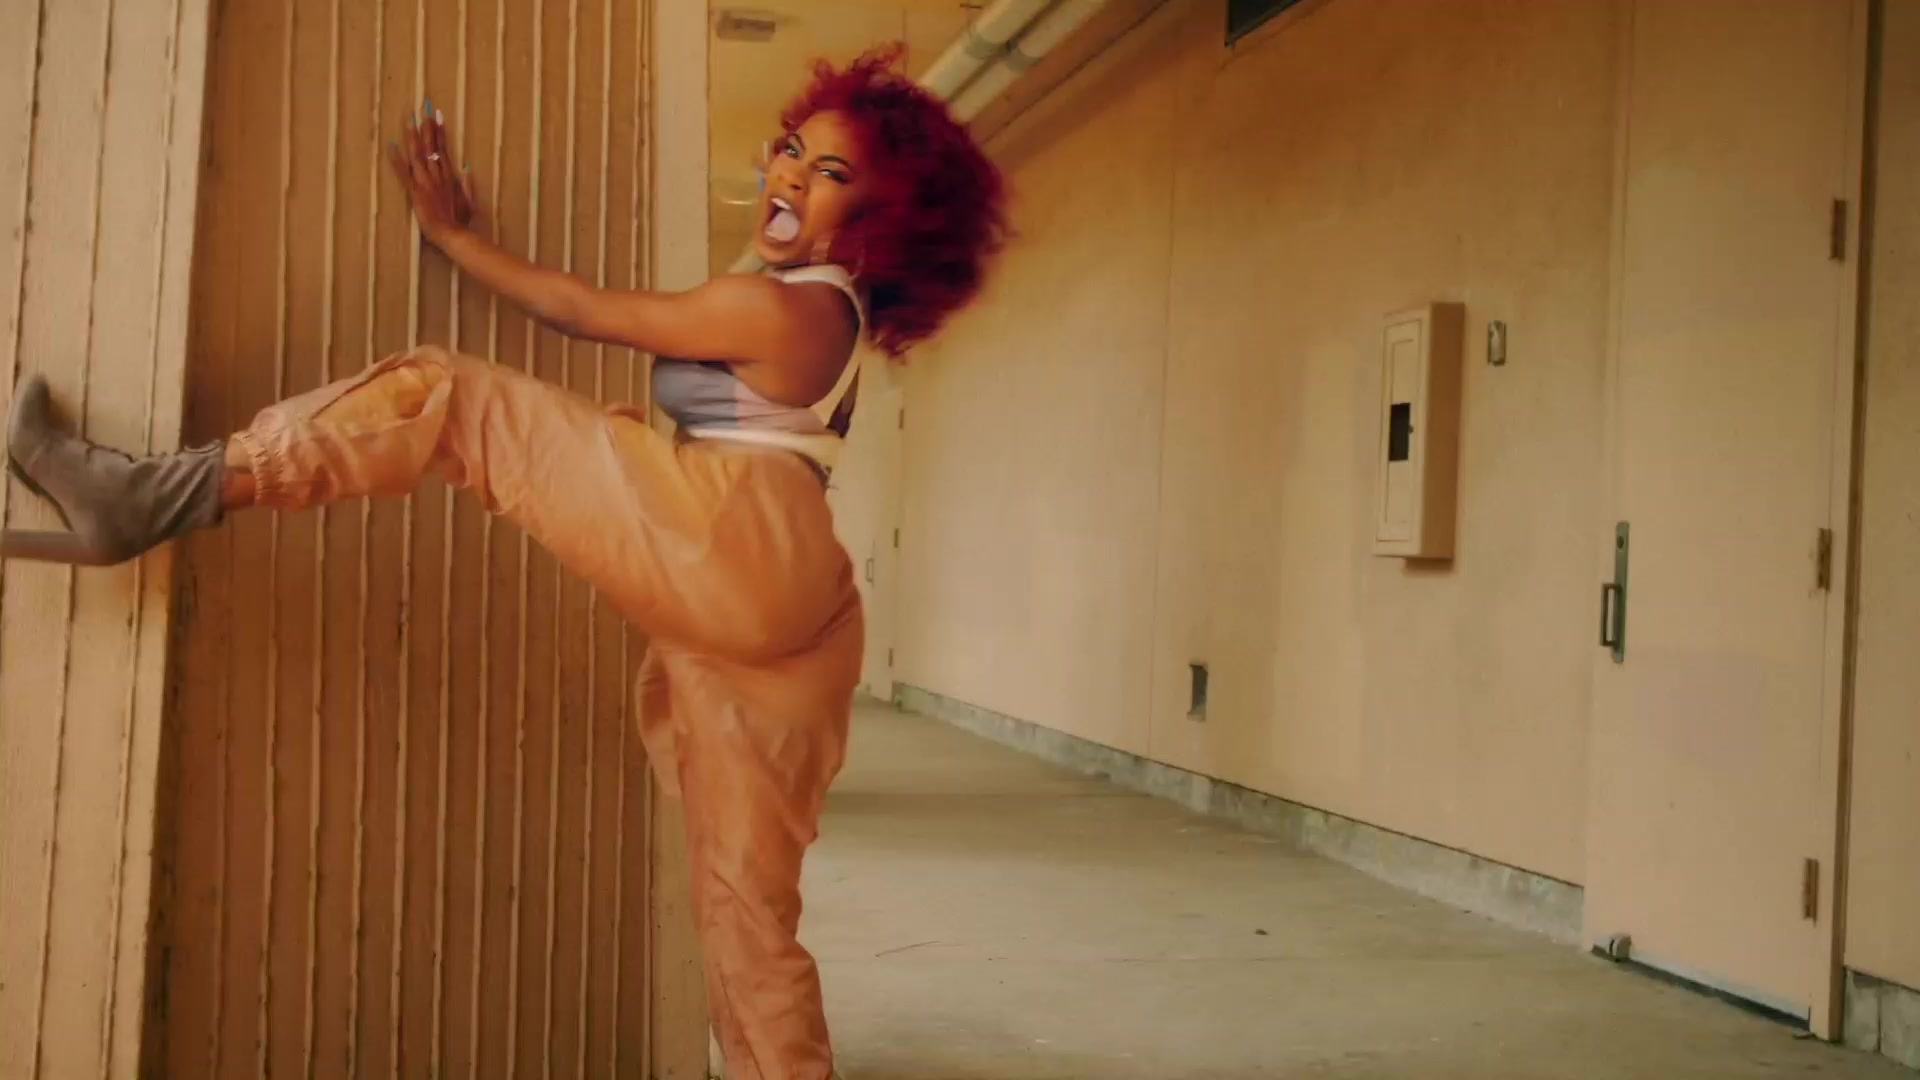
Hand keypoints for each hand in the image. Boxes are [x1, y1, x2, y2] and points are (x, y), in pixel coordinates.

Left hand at [389, 99, 475, 242]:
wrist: (452, 234)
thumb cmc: (460, 222)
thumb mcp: (469, 202)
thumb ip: (468, 185)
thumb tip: (466, 167)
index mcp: (449, 178)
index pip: (443, 150)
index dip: (440, 133)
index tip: (438, 117)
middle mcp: (437, 176)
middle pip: (431, 147)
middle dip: (427, 128)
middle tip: (423, 110)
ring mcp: (425, 183)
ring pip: (418, 155)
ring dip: (413, 137)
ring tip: (410, 121)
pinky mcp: (415, 192)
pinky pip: (404, 173)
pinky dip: (397, 160)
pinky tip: (391, 147)